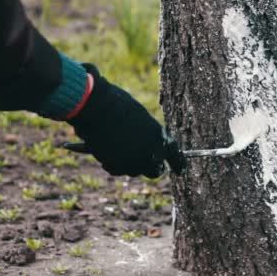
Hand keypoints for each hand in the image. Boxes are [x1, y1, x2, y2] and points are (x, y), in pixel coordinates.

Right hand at [64, 64, 185, 176]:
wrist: (97, 107)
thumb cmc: (117, 104)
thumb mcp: (139, 117)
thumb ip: (146, 133)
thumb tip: (146, 146)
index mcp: (160, 136)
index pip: (175, 155)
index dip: (178, 163)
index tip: (180, 170)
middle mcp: (150, 152)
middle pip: (155, 171)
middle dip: (152, 168)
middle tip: (147, 164)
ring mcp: (133, 162)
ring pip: (134, 171)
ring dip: (130, 164)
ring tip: (120, 147)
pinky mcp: (116, 166)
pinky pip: (116, 170)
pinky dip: (113, 164)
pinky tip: (107, 150)